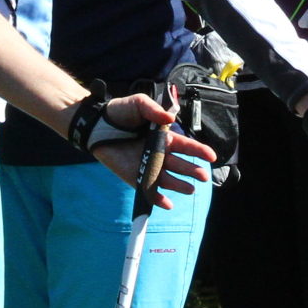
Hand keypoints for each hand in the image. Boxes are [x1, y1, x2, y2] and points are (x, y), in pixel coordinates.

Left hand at [83, 92, 216, 201]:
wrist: (96, 124)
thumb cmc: (120, 112)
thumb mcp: (139, 103)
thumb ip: (154, 110)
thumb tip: (169, 120)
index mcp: (163, 137)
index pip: (186, 146)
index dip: (199, 151)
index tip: (211, 157)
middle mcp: (159, 153)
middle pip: (180, 164)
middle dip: (192, 170)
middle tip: (202, 176)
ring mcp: (147, 166)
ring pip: (168, 179)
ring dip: (179, 185)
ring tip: (190, 189)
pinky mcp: (134, 177)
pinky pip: (149, 190)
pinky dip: (158, 198)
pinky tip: (167, 204)